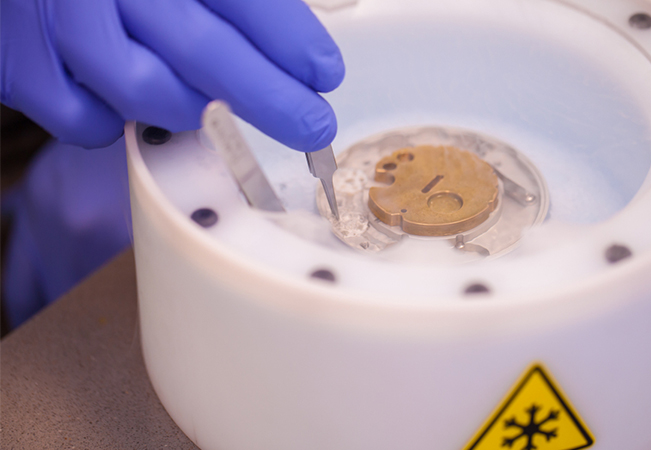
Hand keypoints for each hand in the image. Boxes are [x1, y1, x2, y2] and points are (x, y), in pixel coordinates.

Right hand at [1, 0, 343, 150]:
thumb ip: (224, 1)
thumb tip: (291, 43)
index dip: (288, 38)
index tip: (324, 72)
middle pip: (204, 49)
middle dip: (269, 98)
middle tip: (311, 125)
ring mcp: (56, 21)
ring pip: (147, 91)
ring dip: (193, 110)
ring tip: (216, 110)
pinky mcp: (19, 66)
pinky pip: (88, 120)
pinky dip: (120, 123)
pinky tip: (131, 104)